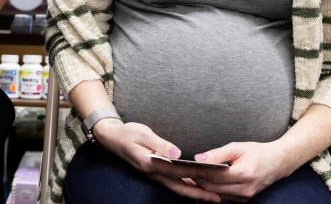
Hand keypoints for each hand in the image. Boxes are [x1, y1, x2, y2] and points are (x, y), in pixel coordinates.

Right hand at [93, 120, 221, 201]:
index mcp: (150, 163)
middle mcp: (153, 173)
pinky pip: (173, 183)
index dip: (195, 173)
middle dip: (199, 194)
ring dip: (194, 193)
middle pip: (179, 187)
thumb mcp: (142, 133)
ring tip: (212, 196)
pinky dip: (186, 187)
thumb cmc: (128, 133)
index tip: (212, 175)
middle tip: (218, 198)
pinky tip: (196, 187)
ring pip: (177, 188)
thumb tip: (176, 152)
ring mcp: (154, 175)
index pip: (177, 171)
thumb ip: (159, 143)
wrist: (112, 138)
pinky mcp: (155, 173)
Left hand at [191, 142, 292, 201]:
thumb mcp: (237, 147)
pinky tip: (203, 181)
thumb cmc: (257, 152)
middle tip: (182, 171)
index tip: (183, 166)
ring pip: (215, 194)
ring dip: (202, 186)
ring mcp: (244, 197)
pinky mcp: (243, 200)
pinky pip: (222, 196)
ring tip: (189, 175)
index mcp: (243, 174)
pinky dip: (212, 189)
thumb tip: (198, 158)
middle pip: (212, 188)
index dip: (197, 172)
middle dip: (196, 180)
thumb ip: (217, 154)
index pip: (213, 176)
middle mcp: (244, 189)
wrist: (278, 163)